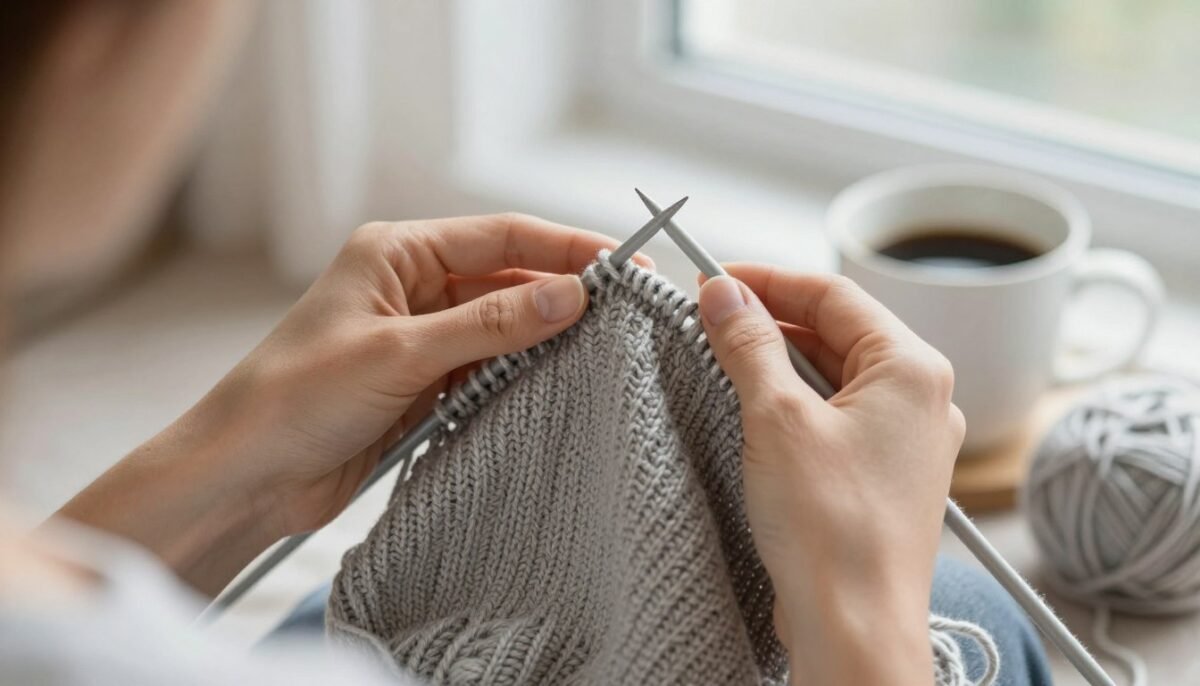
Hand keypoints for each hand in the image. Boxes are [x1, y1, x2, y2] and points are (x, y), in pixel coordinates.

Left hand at [59, 214, 647, 593]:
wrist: (244, 478)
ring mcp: (419, 336)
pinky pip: (488, 368)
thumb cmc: (296, 399)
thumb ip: (490, 325)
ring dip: (547, 336)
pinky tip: (559, 380)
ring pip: (502, 326)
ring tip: (607, 347)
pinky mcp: (422, 383)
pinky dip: (522, 373)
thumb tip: (573, 295)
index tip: (624, 265)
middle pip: (507, 277)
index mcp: (396, 252)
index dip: (566, 248)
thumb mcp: (400, 353)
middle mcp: (411, 286)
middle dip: (564, 291)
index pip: (500, 236)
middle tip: (631, 310)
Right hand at [697, 267, 963, 684]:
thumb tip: (725, 294)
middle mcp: (922, 400)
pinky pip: (838, 418)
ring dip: (779, 364)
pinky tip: (753, 414)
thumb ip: (750, 345)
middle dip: (771, 321)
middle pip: (838, 332)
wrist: (857, 627)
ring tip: (721, 361)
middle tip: (709, 319)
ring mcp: (907, 441)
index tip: (715, 281)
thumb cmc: (833, 530)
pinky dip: (795, 405)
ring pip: (835, 376)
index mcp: (912, 369)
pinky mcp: (884, 477)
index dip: (768, 281)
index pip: (833, 295)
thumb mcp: (776, 418)